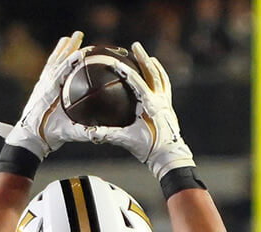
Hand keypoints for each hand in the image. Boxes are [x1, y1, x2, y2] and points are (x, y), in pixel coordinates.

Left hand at [0, 31, 90, 159]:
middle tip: (78, 34)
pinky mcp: (39, 88)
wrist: (27, 139)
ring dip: (60, 49)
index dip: (73, 60)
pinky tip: (58, 53)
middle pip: (58, 61)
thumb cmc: (46, 136)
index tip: (83, 50)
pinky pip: (48, 69)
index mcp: (50, 93)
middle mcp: (44, 86)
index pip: (63, 71)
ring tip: (67, 37)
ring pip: (52, 62)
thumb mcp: (67, 134)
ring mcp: (41, 86)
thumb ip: (84, 133)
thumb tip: (103, 134)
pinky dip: (54, 59)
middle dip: (69, 47)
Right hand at [88, 42, 193, 179]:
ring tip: (148, 57)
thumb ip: (108, 134)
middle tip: (135, 45)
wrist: (170, 156)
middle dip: (143, 57)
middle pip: (152, 72)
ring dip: (154, 65)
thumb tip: (90, 133)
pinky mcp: (168, 107)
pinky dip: (160, 78)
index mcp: (150, 104)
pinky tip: (155, 77)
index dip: (124, 70)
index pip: (136, 82)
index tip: (114, 60)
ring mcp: (166, 102)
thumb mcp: (127, 140)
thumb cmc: (149, 149)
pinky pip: (165, 87)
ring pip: (161, 77)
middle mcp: (160, 100)